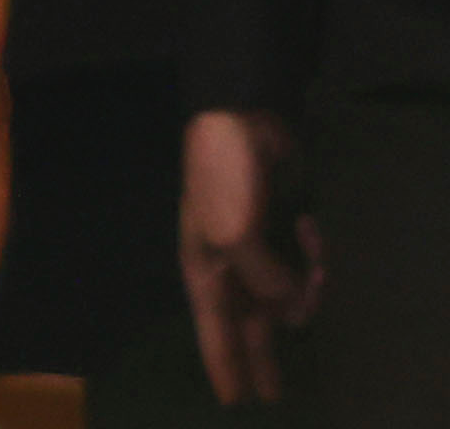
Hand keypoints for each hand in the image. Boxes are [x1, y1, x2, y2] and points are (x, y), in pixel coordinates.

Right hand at [180, 108, 323, 403]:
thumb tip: (291, 307)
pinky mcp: (283, 236)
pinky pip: (306, 268)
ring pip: (288, 298)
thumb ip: (264, 282)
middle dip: (264, 358)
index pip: (214, 332)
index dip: (224, 367)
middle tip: (275, 395)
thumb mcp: (235, 235)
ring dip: (309, 289)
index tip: (231, 401)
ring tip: (319, 266)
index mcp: (205, 272)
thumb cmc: (222, 180)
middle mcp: (230, 270)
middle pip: (249, 327)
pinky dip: (315, 257)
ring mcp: (259, 253)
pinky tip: (311, 231)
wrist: (241, 124)